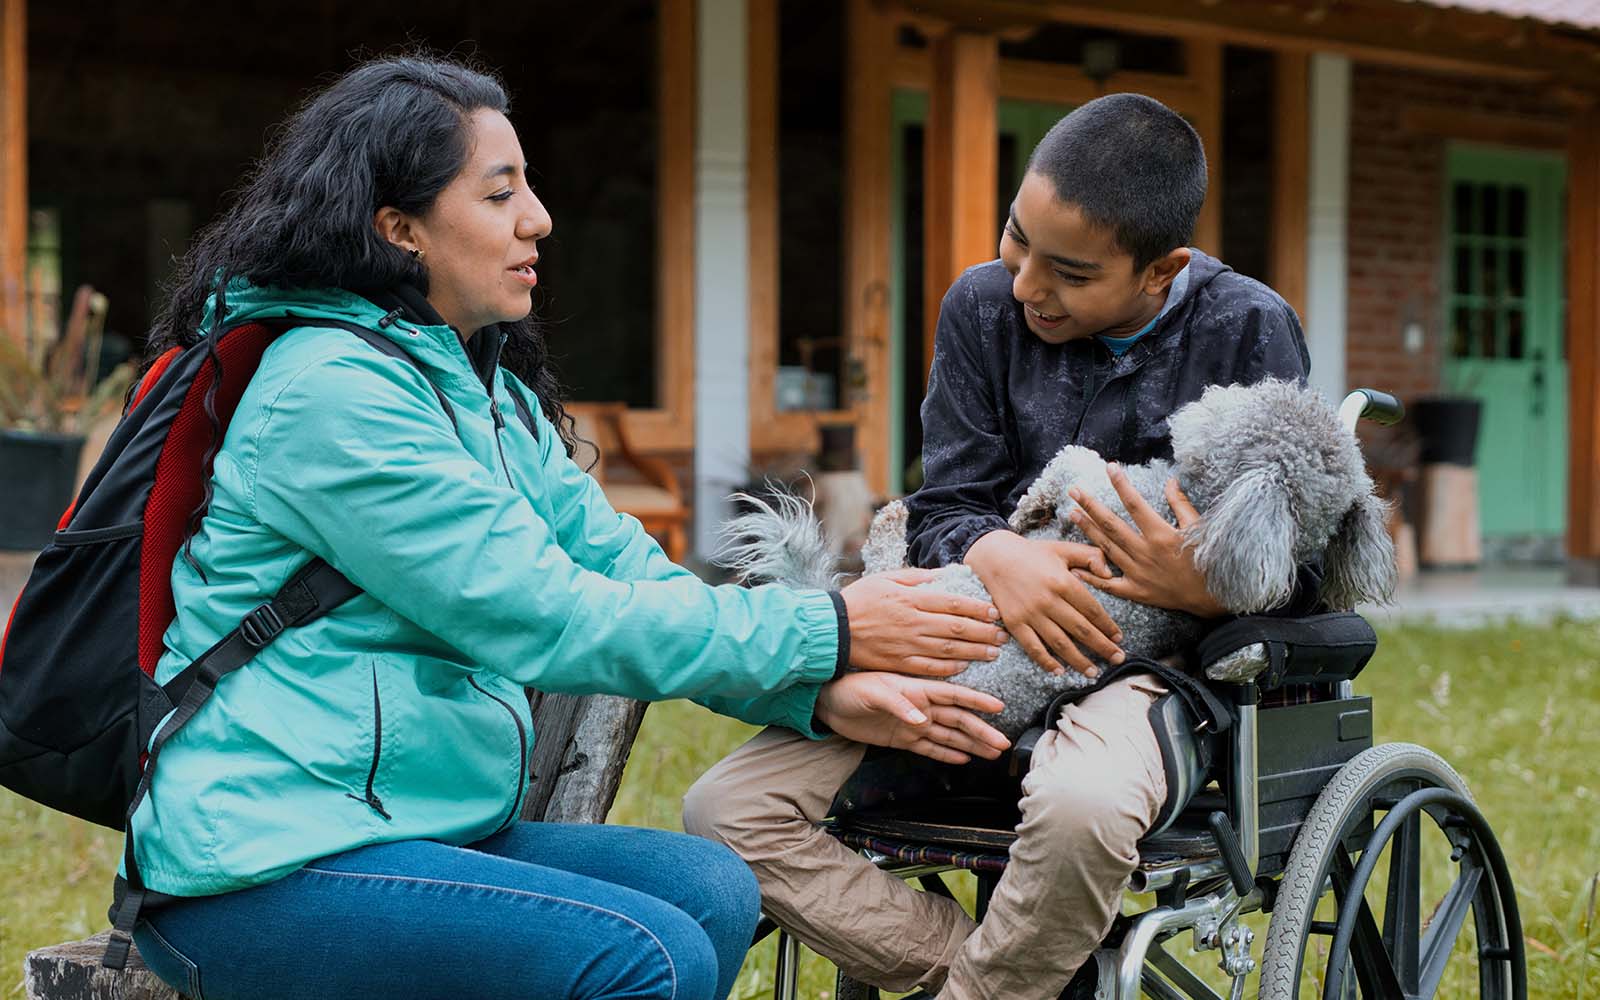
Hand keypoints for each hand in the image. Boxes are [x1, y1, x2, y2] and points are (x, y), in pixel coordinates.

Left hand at [814, 672, 1010, 763]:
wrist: (828, 704)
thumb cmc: (849, 689)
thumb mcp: (872, 692)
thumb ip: (898, 704)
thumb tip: (921, 720)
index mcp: (917, 690)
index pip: (953, 695)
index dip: (976, 701)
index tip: (998, 707)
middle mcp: (921, 707)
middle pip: (958, 720)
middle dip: (982, 731)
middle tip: (1003, 743)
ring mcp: (914, 724)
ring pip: (949, 735)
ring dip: (971, 744)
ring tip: (992, 752)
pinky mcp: (903, 739)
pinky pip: (931, 747)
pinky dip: (948, 753)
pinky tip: (964, 758)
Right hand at [840, 569, 1007, 676]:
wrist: (831, 628)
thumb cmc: (859, 599)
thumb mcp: (885, 577)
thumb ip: (916, 577)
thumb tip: (941, 574)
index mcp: (912, 598)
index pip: (954, 603)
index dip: (978, 609)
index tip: (994, 612)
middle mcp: (914, 622)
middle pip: (957, 628)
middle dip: (984, 632)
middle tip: (1002, 635)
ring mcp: (907, 644)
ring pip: (949, 649)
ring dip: (974, 651)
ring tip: (993, 652)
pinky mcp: (899, 662)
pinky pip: (930, 667)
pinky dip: (950, 667)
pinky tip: (964, 666)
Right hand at [963, 530, 1122, 677]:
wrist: (994, 557)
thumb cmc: (1032, 553)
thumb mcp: (1063, 549)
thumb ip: (1090, 556)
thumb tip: (1109, 573)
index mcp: (1063, 582)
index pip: (1092, 610)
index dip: (1108, 626)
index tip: (1119, 638)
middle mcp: (1048, 601)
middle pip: (1081, 630)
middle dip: (1102, 647)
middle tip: (1118, 659)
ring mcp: (1030, 614)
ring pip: (1060, 643)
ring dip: (1079, 660)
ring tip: (1093, 672)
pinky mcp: (1014, 623)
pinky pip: (1033, 647)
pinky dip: (1046, 662)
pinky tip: (1059, 671)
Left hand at [1067, 465, 1227, 617]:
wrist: (1213, 596)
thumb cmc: (1209, 559)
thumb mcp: (1199, 528)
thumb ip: (1181, 504)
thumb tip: (1171, 480)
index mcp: (1161, 535)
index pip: (1135, 504)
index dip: (1121, 485)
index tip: (1109, 467)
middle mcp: (1146, 553)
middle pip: (1112, 525)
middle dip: (1090, 506)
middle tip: (1074, 491)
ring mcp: (1138, 573)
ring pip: (1107, 548)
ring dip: (1088, 530)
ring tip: (1072, 513)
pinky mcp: (1137, 591)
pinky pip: (1109, 584)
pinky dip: (1091, 577)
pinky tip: (1074, 568)